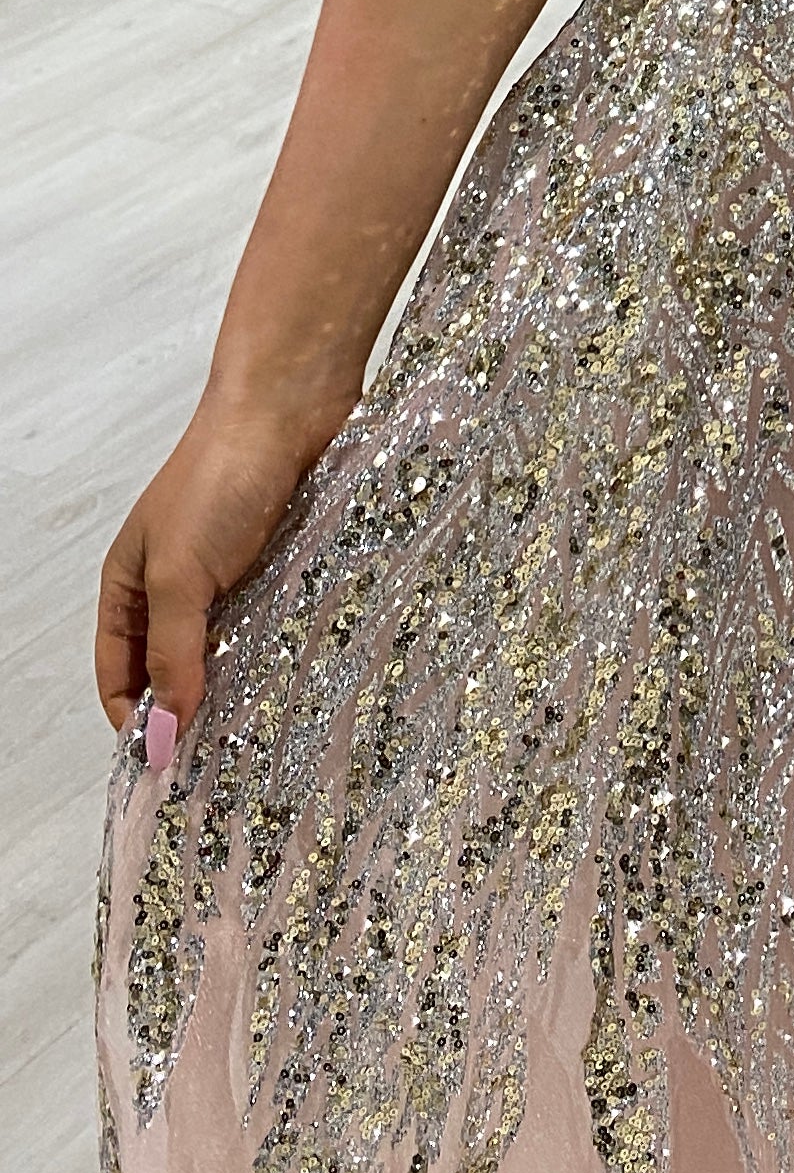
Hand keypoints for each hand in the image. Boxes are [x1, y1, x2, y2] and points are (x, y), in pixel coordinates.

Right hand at [96, 378, 347, 745]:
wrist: (288, 406)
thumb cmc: (219, 481)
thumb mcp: (180, 573)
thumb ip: (173, 652)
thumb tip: (164, 732)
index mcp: (129, 586)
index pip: (118, 673)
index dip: (136, 720)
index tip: (167, 766)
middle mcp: (175, 584)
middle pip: (173, 666)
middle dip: (190, 710)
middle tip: (221, 763)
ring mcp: (230, 574)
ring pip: (227, 649)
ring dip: (239, 685)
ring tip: (261, 735)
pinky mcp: (279, 562)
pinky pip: (273, 622)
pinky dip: (278, 652)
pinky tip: (296, 682)